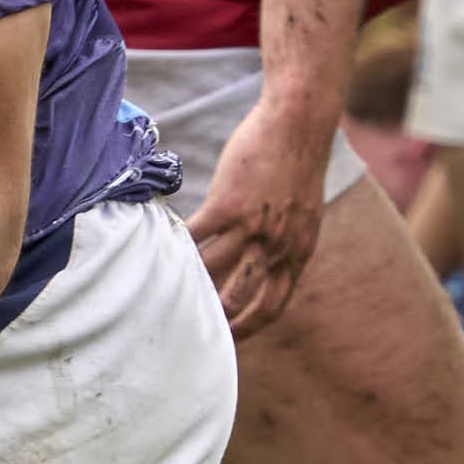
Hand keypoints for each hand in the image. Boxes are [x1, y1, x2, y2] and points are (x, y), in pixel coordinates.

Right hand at [184, 102, 335, 335]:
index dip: (248, 328)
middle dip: (215, 321)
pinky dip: (175, 246)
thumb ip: (287, 241)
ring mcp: (253, 227)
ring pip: (213, 272)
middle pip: (241, 299)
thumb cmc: (298, 163)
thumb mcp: (304, 213)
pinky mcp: (229, 204)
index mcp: (298, 252)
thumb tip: (264, 259)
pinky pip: (195, 237)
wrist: (299, 124)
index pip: (272, 306)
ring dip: (188, 284)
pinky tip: (160, 248)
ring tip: (165, 292)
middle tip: (190, 331)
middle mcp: (277, 247)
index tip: (228, 340)